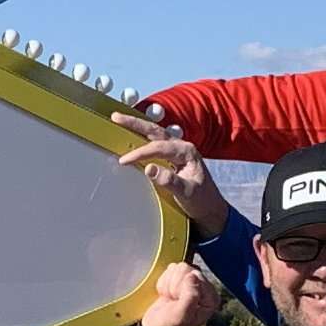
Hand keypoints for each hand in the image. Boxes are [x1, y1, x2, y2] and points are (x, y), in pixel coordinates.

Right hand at [109, 114, 230, 234]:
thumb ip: (169, 181)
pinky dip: (141, 136)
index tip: (124, 160)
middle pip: (155, 131)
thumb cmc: (201, 200)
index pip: (158, 148)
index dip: (140, 153)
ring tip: (118, 119)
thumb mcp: (187, 193)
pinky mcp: (172, 156)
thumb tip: (149, 168)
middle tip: (116, 116)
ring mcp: (177, 150)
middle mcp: (182, 146)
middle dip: (135, 123)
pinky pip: (155, 142)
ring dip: (137, 126)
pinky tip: (130, 134)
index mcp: (187, 152)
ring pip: (154, 133)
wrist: (210, 209)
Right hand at [138, 261, 224, 325]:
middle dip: (175, 286)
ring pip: (178, 268)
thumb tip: (192, 276)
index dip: (182, 288)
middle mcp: (205, 289)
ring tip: (171, 299)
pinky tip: (168, 295)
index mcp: (211, 298)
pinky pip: (170, 270)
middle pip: (187, 269)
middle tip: (174, 301)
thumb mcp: (181, 315)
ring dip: (169, 284)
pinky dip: (165, 283)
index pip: (195, 276)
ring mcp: (193, 283)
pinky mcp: (181, 280)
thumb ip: (190, 297)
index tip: (178, 302)